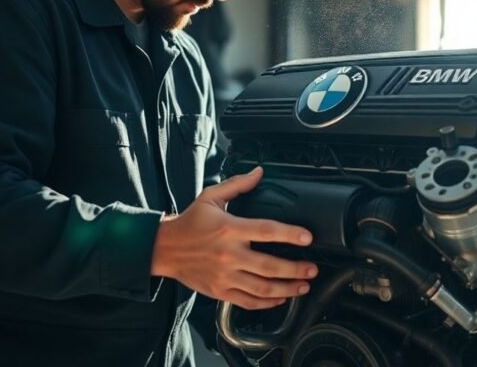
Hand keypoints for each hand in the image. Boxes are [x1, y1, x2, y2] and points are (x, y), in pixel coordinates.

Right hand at [150, 167, 318, 309]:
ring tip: (303, 286)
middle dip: (296, 269)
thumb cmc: (189, 223)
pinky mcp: (220, 291)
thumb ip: (237, 185)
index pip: (267, 231)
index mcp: (230, 229)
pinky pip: (247, 301)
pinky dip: (266, 303)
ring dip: (287, 289)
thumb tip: (258, 172)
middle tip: (312, 268)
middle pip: (270, 266)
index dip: (290, 234)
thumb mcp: (210, 197)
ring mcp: (225, 275)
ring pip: (262, 288)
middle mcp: (229, 254)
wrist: (164, 249)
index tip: (308, 238)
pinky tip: (280, 299)